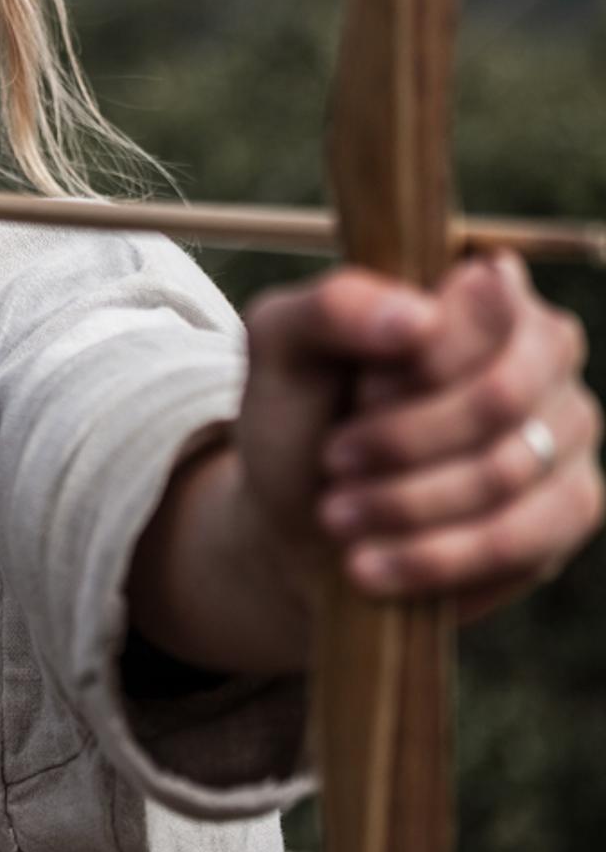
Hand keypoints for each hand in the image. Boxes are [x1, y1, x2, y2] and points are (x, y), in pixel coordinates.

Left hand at [238, 254, 600, 622]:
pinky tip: (371, 564)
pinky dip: (434, 556)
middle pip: (502, 394)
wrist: (302, 518)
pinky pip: (522, 537)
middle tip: (334, 459)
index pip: (485, 305)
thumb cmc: (300, 415)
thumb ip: (332, 307)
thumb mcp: (281, 346)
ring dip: (405, 502)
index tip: (354, 391)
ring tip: (337, 516)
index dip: (415, 363)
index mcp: (479, 287)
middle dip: (403, 438)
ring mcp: (567, 426)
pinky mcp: (569, 505)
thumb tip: (419, 317)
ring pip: (507, 470)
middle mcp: (542, 347)